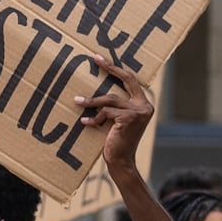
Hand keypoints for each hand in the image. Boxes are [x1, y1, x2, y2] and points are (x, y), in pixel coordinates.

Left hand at [76, 56, 153, 171]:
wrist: (121, 162)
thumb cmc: (116, 142)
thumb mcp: (118, 121)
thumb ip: (116, 107)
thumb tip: (99, 92)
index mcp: (143, 104)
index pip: (130, 80)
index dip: (116, 68)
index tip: (101, 58)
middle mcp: (144, 106)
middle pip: (125, 80)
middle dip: (109, 67)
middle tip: (94, 58)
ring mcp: (138, 112)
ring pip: (109, 99)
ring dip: (92, 101)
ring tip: (77, 101)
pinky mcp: (128, 118)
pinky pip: (106, 112)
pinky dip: (94, 118)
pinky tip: (85, 122)